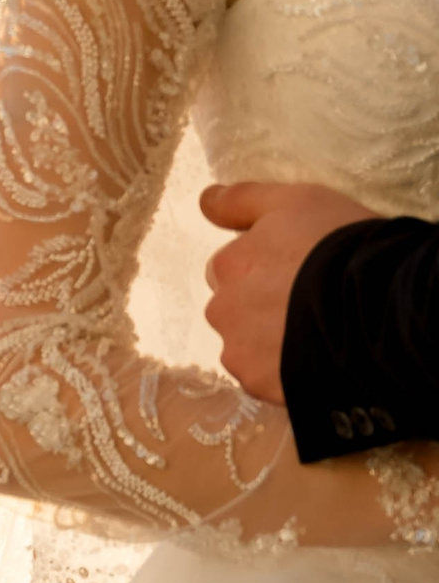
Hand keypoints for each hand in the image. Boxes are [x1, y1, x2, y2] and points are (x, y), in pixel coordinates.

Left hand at [200, 181, 377, 403]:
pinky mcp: (258, 382)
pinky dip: (284, 370)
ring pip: (249, 345)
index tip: (301, 270)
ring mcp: (239, 349)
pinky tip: (317, 357)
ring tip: (319, 332)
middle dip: (264, 306)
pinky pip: (266, 376)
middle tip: (311, 302)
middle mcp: (222, 308)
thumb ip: (244, 201)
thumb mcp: (297, 202)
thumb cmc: (342, 246)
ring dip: (273, 340)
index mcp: (229, 264)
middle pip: (237, 308)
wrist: (378, 306)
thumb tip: (205, 200)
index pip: (234, 267)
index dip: (270, 267)